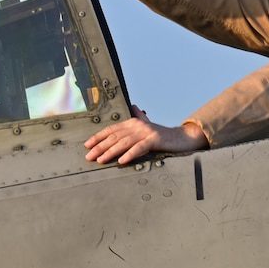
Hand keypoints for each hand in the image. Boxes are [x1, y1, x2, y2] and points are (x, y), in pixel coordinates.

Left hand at [85, 106, 207, 164]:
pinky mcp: (155, 139)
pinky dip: (129, 154)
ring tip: (101, 160)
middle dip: (100, 147)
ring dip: (110, 152)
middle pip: (114, 137)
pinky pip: (139, 148)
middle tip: (89, 156)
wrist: (181, 138)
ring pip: (124, 142)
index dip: (98, 137)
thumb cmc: (163, 135)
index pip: (111, 129)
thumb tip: (133, 106)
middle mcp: (137, 125)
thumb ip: (140, 116)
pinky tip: (121, 161)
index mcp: (133, 122)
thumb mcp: (148, 125)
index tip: (87, 146)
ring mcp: (146, 132)